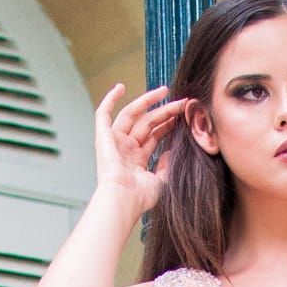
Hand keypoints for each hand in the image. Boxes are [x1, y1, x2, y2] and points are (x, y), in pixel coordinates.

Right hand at [94, 82, 191, 215]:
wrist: (123, 200)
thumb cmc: (140, 197)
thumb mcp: (161, 180)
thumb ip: (167, 165)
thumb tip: (173, 149)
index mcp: (137, 160)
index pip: (155, 135)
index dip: (168, 123)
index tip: (183, 114)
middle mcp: (126, 149)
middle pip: (147, 123)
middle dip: (165, 111)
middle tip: (182, 102)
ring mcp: (114, 142)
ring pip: (132, 115)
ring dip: (147, 101)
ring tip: (165, 90)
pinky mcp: (103, 137)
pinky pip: (103, 114)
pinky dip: (109, 100)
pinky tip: (120, 87)